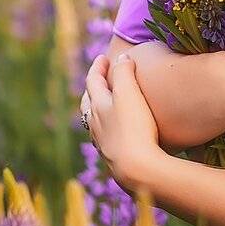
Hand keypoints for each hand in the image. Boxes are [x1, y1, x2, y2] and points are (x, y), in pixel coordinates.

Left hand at [84, 53, 162, 190]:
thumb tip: (121, 56)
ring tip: (105, 105)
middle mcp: (95, 123)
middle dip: (93, 88)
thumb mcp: (129, 93)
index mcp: (98, 105)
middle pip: (88, 102)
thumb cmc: (134, 127)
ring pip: (94, 121)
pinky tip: (115, 132)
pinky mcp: (113, 156)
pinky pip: (104, 136)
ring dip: (97, 108)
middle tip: (99, 79)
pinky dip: (107, 126)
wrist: (136, 168)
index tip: (103, 57)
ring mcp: (103, 141)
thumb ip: (124, 71)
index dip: (98, 67)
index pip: (92, 81)